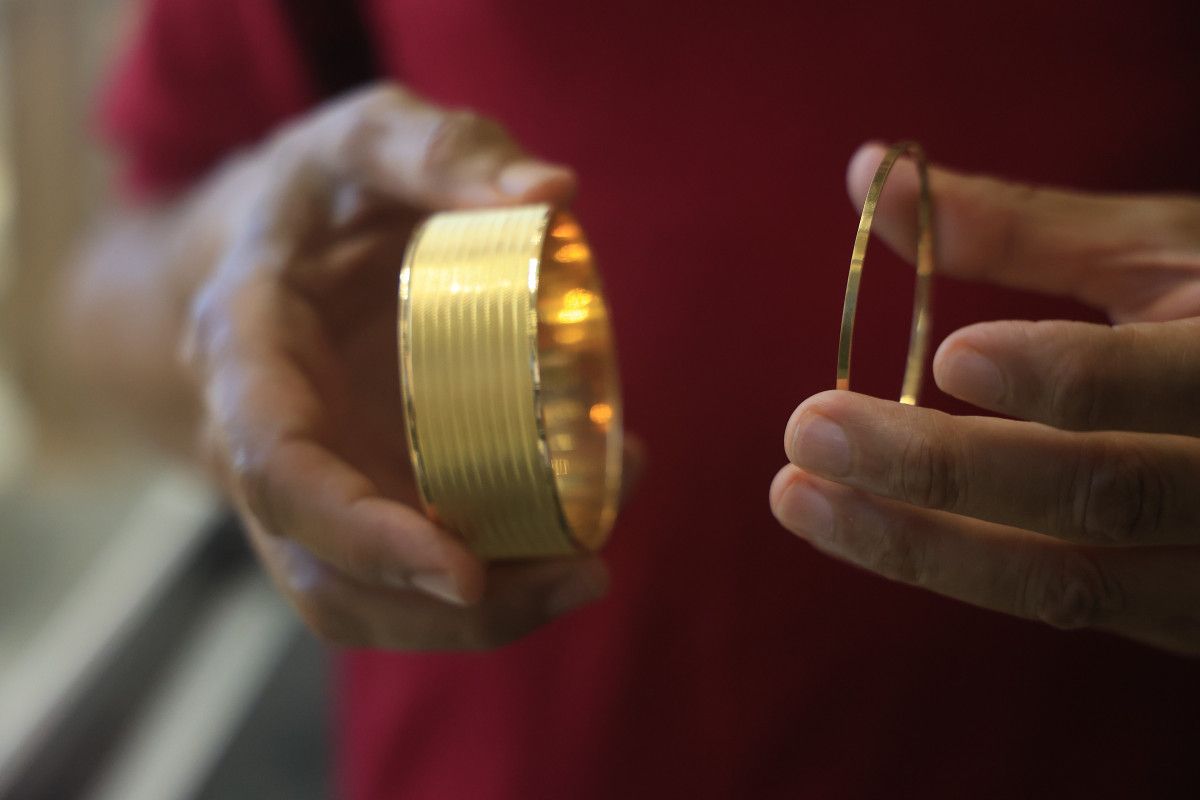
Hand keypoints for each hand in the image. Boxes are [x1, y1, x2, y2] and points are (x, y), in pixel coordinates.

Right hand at [184, 84, 608, 649]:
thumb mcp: (367, 136)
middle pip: (323, 570)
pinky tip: (569, 539)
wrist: (273, 240)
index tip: (464, 572)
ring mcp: (304, 483)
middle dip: (445, 607)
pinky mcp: (352, 497)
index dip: (360, 534)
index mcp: (245, 348)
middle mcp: (257, 438)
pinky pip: (401, 571)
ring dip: (477, 616)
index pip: (277, 466)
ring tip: (588, 570)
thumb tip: (552, 194)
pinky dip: (486, 580)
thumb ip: (443, 150)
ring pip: (361, 599)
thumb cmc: (322, 188)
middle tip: (581, 574)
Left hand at [771, 143, 1199, 655]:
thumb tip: (872, 177)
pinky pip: (1067, 605)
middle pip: (1103, 500)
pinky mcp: (1185, 620)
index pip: (1172, 387)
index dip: (1067, 377)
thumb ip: (1026, 229)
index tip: (948, 355)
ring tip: (801, 498)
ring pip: (1072, 582)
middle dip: (944, 471)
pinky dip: (963, 569)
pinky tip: (872, 527)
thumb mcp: (1163, 254)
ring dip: (921, 545)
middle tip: (807, 431)